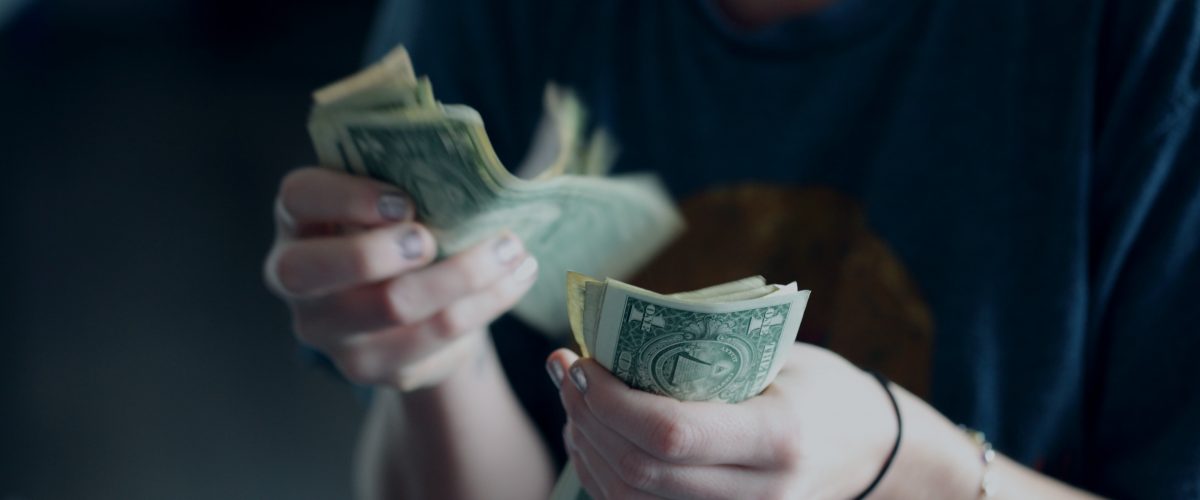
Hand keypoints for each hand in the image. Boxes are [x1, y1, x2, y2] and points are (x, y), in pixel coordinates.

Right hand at [264, 167, 538, 389]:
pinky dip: (486, 303)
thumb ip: (407, 179)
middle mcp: (296, 280)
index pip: (298, 197)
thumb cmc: (401, 230)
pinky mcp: (373, 367)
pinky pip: (435, 337)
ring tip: (511, 249)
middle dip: (379, 251)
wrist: (412, 305)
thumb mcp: (392, 199)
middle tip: (432, 239)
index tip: (404, 201)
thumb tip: (465, 168)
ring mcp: (330, 332)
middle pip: (316, 270)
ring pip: (392, 307)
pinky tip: (515, 278)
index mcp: (299, 220)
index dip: (346, 197)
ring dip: (463, 274)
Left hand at [547, 343, 897, 499]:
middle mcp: (760, 494)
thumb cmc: (821, 389)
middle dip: (587, 418)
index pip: (671, 434)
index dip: (611, 401)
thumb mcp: (777, 357)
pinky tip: (593, 437)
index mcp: (777, 438)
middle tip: (566, 370)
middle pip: (640, 472)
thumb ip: (704, 353)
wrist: (872, 453)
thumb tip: (612, 339)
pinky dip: (604, 477)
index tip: (582, 361)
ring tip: (575, 400)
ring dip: (586, 448)